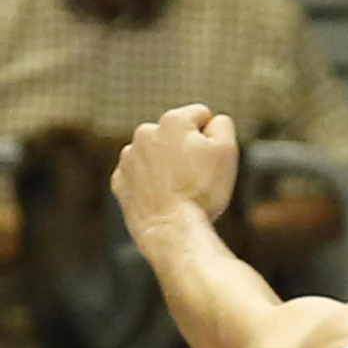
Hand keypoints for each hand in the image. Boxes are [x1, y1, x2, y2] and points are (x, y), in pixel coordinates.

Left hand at [112, 104, 240, 243]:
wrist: (172, 231)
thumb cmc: (202, 191)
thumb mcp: (227, 150)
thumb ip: (222, 124)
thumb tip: (212, 120)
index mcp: (172, 121)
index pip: (201, 116)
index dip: (212, 138)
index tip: (211, 160)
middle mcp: (145, 133)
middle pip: (177, 135)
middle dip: (186, 150)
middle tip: (197, 177)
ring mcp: (129, 158)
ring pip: (158, 154)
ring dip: (168, 166)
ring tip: (180, 190)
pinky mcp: (120, 181)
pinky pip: (142, 175)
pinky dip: (152, 183)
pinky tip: (164, 197)